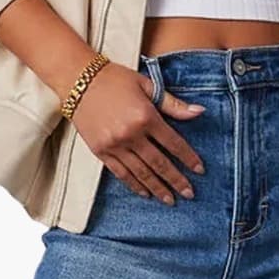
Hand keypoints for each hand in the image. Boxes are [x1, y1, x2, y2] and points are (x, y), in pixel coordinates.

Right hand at [69, 62, 205, 203]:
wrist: (78, 79)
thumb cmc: (115, 79)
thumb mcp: (147, 85)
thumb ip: (173, 104)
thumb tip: (200, 112)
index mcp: (146, 116)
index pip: (173, 143)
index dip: (188, 158)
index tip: (199, 170)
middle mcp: (131, 134)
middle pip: (159, 163)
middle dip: (176, 180)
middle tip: (189, 193)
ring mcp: (114, 145)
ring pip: (141, 173)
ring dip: (157, 188)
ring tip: (170, 200)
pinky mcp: (100, 151)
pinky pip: (121, 173)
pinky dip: (134, 185)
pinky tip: (145, 193)